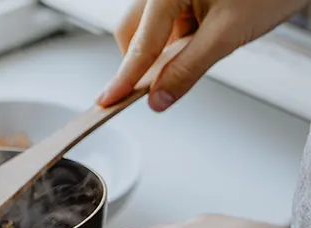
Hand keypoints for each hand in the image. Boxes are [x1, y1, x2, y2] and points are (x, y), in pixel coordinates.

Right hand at [97, 0, 307, 110]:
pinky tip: (204, 35)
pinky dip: (178, 37)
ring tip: (203, 46)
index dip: (124, 78)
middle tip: (159, 84)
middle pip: (132, 32)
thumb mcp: (227, 34)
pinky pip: (167, 20)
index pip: (139, 45)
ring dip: (164, 48)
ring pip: (149, 27)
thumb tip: (159, 98)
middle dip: (142, 60)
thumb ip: (187, 70)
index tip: (107, 100)